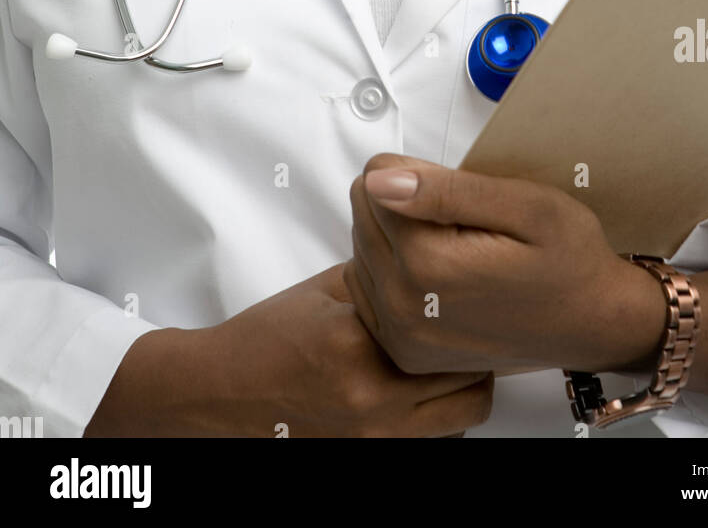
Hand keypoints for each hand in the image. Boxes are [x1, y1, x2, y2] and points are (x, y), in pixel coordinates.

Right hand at [85, 262, 493, 437]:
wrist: (220, 394)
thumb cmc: (268, 339)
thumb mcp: (326, 290)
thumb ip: (383, 279)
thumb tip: (432, 259)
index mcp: (358, 346)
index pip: (447, 333)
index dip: (470, 316)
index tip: (474, 303)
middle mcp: (370, 402)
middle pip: (470, 388)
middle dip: (477, 359)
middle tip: (469, 335)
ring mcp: (372, 441)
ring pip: (459, 423)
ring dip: (462, 395)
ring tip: (447, 367)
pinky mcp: (368, 459)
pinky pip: (430, 444)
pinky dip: (437, 422)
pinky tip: (421, 393)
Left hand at [344, 155, 667, 376]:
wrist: (591, 321)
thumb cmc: (568, 261)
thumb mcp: (525, 206)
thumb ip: (447, 190)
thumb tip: (380, 178)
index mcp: (430, 264)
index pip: (374, 179)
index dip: (417, 173)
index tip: (458, 194)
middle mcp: (405, 306)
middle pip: (363, 210)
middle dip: (403, 201)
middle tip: (462, 220)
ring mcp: (401, 335)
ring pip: (362, 244)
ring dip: (398, 235)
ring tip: (455, 245)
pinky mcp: (403, 350)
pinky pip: (367, 285)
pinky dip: (394, 270)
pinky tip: (436, 272)